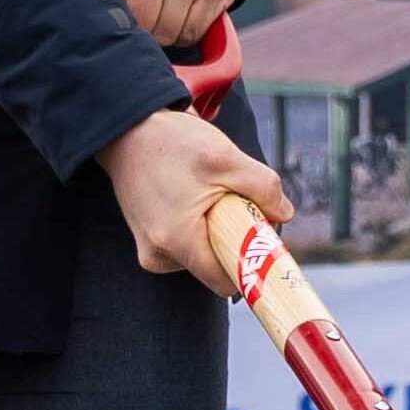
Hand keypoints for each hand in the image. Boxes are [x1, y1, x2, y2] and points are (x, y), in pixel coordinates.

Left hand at [87, 0, 237, 48]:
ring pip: (169, 34)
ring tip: (156, 13)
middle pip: (142, 27)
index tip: (107, 28)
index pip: (111, 12)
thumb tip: (75, 26)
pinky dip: (183, 32)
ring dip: (160, 34)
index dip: (109, 27)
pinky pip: (194, 32)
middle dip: (136, 32)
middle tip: (134, 17)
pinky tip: (177, 13)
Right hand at [98, 105, 295, 284]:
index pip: (226, 281)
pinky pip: (186, 242)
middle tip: (235, 203)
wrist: (125, 128)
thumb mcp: (226, 158)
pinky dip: (198, 224)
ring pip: (202, 253)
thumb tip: (284, 214)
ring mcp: (150, 248)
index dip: (251, 264)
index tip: (262, 240)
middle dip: (233, 240)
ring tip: (206, 191)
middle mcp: (158, 254)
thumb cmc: (171, 143)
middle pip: (216, 266)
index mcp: (177, 241)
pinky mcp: (147, 238)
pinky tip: (191, 194)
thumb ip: (263, 188)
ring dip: (216, 229)